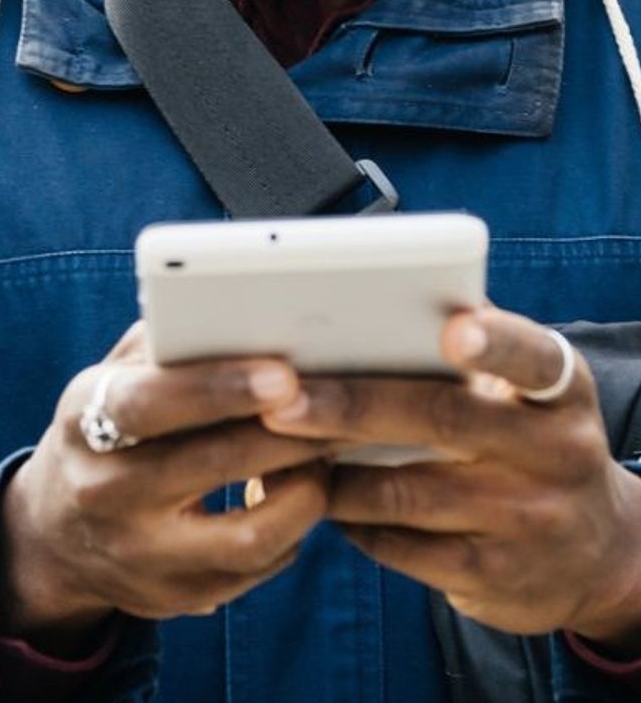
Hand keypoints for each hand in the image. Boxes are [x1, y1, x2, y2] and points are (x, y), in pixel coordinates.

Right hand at [0, 322, 335, 646]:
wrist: (56, 533)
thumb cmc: (107, 432)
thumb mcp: (108, 382)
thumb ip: (162, 348)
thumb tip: (236, 311)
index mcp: (83, 422)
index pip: (149, 403)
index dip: (218, 388)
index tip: (283, 375)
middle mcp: (103, 492)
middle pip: (212, 464)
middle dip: (289, 434)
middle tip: (342, 408)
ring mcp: (139, 553)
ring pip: (250, 535)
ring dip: (306, 492)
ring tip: (326, 456)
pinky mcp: (176, 598)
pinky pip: (258, 568)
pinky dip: (292, 529)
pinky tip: (300, 494)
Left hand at [263, 306, 640, 647]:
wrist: (595, 557)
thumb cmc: (524, 443)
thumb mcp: (524, 396)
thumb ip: (464, 346)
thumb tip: (363, 292)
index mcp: (560, 394)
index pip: (533, 359)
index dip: (495, 343)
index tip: (452, 331)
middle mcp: (555, 455)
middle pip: (441, 419)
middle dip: (350, 407)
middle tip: (280, 400)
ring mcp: (527, 522)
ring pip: (404, 492)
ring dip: (330, 471)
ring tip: (274, 446)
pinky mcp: (493, 576)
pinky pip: (397, 546)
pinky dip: (345, 520)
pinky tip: (314, 498)